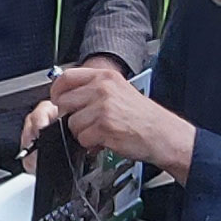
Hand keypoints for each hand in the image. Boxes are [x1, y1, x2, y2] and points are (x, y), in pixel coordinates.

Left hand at [26, 63, 195, 172]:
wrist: (163, 134)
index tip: (58, 101)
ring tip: (101, 132)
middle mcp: (103, 89)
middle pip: (64, 102)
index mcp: (106, 76)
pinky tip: (105, 140)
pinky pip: (82, 138)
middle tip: (85, 123)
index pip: (66, 77)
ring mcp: (103, 108)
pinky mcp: (104, 127)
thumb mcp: (120, 90)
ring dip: (82, 133)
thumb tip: (68, 95)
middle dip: (71, 117)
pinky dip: (91, 144)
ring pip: (72, 123)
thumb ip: (94, 89)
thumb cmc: (144, 116)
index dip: (57, 91)